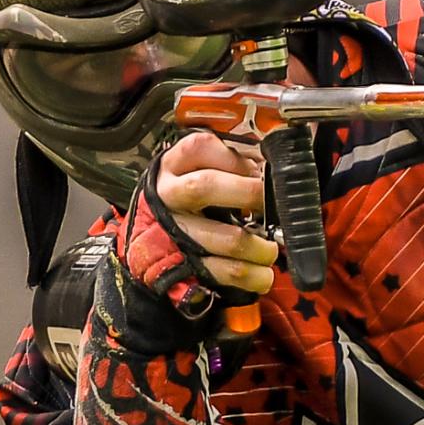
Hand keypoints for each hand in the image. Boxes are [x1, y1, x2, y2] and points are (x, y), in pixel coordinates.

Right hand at [130, 132, 279, 295]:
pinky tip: (262, 274)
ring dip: (259, 246)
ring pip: (226, 237)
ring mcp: (175, 231)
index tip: (260, 171)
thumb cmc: (185, 199)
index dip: (237, 160)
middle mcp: (169, 195)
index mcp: (174, 166)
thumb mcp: (196, 171)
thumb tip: (268, 170)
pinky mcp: (185, 264)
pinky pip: (223, 271)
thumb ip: (230, 165)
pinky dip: (251, 276)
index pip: (201, 148)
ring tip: (271, 248)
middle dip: (250, 194)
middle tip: (273, 202)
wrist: (149, 239)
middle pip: (206, 187)